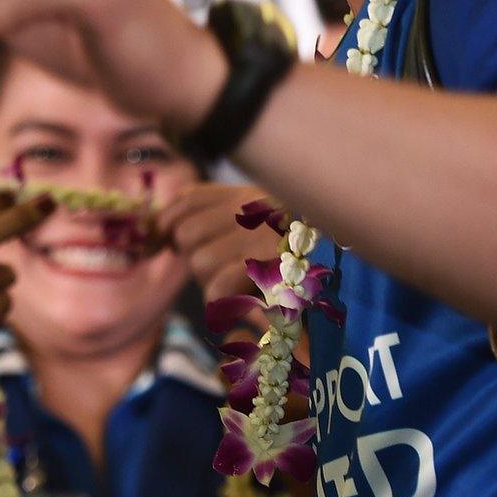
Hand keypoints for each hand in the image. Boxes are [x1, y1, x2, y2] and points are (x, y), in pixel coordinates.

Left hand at [158, 184, 288, 304]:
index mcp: (247, 195)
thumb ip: (208, 209)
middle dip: (194, 256)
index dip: (165, 223)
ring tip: (237, 283)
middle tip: (220, 268)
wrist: (335, 279)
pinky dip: (222, 300)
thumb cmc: (284, 257)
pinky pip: (216, 288)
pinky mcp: (269, 272)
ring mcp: (263, 239)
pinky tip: (239, 299)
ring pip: (199, 262)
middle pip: (186, 233)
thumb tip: (160, 224)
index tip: (161, 242)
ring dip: (210, 281)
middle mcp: (256, 209)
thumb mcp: (251, 224)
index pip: (186, 199)